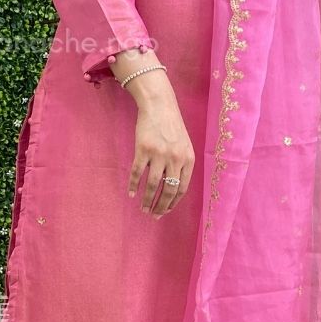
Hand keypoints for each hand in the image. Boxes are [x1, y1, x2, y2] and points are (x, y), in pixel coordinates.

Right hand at [128, 97, 193, 218]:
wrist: (159, 106)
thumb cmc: (172, 126)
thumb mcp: (184, 145)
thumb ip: (181, 164)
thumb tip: (171, 187)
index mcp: (188, 159)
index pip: (182, 188)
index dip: (173, 202)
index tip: (166, 211)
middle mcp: (175, 158)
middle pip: (168, 190)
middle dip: (161, 206)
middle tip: (154, 215)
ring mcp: (159, 154)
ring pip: (153, 185)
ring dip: (147, 200)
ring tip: (143, 208)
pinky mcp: (143, 149)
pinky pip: (137, 173)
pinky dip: (134, 185)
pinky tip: (131, 193)